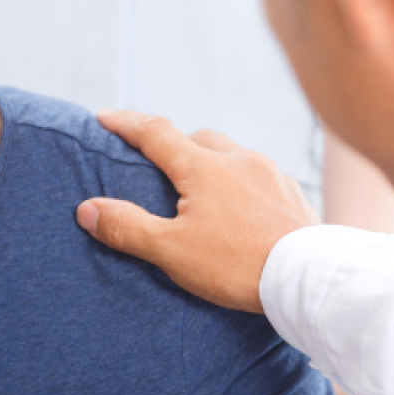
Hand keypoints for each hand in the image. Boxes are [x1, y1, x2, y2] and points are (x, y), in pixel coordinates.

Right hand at [76, 110, 318, 313]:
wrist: (306, 277)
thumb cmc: (236, 264)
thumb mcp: (171, 250)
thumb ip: (127, 227)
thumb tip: (87, 209)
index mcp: (203, 167)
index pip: (155, 132)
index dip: (126, 123)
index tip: (105, 117)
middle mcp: (238, 159)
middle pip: (198, 138)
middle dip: (175, 144)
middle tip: (159, 164)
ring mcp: (270, 173)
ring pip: (232, 154)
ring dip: (212, 162)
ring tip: (203, 191)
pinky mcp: (292, 193)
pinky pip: (260, 175)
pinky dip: (242, 182)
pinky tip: (242, 207)